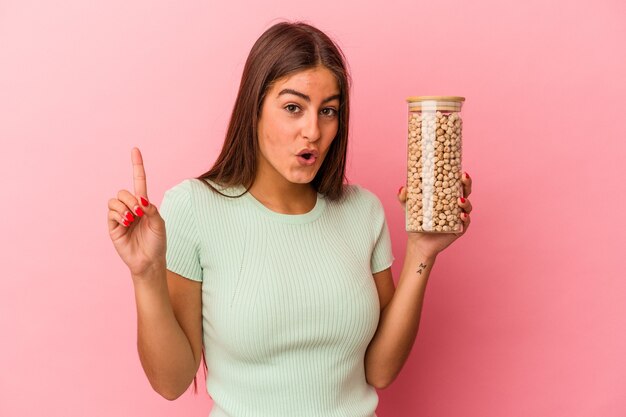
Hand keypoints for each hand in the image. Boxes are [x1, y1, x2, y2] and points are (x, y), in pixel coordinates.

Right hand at [107, 147, 166, 277]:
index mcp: (144, 204)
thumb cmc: (157, 243)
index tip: (135, 150)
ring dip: (124, 207)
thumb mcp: (160, 224)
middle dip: (130, 199)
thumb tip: (140, 200)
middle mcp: (131, 208)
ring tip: (132, 219)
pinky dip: (119, 215)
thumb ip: (151, 209)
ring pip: (115, 200)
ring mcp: (120, 217)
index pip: (139, 181)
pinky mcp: (112, 226)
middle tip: (139, 212)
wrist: (149, 261)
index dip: (137, 166)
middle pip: (123, 191)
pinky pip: (111, 212)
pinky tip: (126, 223)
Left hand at [398, 172, 472, 258]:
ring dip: (466, 201)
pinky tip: (461, 215)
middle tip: (463, 177)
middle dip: (466, 184)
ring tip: (460, 200)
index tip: (460, 169)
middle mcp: (454, 205)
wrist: (418, 243)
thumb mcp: (408, 208)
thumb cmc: (416, 222)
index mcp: (446, 197)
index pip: (455, 184)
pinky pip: (465, 223)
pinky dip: (465, 218)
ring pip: (467, 206)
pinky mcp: (458, 229)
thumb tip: (403, 188)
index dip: (460, 176)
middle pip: (465, 191)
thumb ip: (404, 198)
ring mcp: (458, 217)